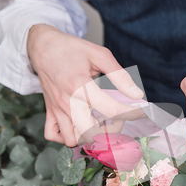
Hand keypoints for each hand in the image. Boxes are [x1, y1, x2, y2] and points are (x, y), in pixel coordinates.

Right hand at [27, 25, 144, 146]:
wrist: (42, 46)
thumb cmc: (72, 49)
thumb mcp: (100, 55)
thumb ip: (119, 76)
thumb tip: (137, 94)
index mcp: (80, 86)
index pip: (111, 109)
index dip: (132, 113)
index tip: (142, 111)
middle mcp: (67, 102)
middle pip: (91, 132)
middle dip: (111, 130)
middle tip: (118, 117)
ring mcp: (56, 109)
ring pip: (73, 139)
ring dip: (90, 135)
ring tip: (99, 121)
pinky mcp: (49, 112)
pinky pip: (54, 135)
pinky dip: (68, 136)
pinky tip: (80, 125)